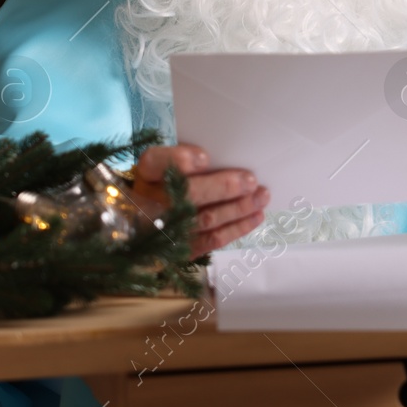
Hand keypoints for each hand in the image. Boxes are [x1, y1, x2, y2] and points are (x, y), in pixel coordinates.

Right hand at [132, 145, 269, 255]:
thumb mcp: (167, 164)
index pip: (154, 162)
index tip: (205, 158)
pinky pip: (213, 240)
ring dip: (238, 209)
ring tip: (261, 197)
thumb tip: (215, 159)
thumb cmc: (167, 183)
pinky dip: (237, 228)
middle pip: (187, 194)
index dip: (178, 161)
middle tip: (250, 181)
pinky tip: (256, 216)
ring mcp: (168, 230)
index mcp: (146, 174)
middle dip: (223, 188)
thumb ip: (185, 157)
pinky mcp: (183, 249)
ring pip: (206, 219)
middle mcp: (152, 202)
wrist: (149, 223)